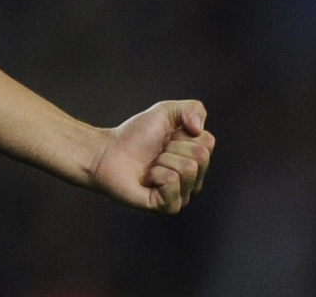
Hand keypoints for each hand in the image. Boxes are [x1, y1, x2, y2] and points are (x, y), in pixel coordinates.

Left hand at [88, 99, 213, 213]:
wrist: (107, 152)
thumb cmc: (135, 135)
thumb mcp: (166, 111)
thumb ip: (191, 109)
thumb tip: (198, 129)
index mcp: (197, 161)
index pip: (207, 142)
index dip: (182, 133)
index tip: (166, 138)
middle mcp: (194, 181)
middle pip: (200, 156)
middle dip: (172, 147)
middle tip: (157, 152)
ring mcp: (182, 196)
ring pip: (187, 168)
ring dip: (162, 160)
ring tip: (151, 165)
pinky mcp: (168, 207)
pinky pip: (172, 182)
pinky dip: (156, 174)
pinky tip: (147, 178)